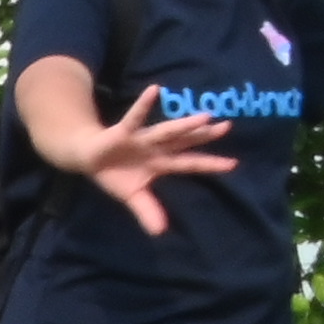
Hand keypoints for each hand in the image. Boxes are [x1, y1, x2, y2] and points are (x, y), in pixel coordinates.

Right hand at [81, 85, 236, 236]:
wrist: (89, 159)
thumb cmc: (116, 175)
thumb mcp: (132, 197)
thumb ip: (147, 212)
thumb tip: (160, 233)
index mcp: (162, 163)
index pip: (190, 163)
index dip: (210, 164)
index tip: (234, 164)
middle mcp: (157, 147)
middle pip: (185, 141)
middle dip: (204, 135)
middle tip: (227, 126)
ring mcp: (142, 138)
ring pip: (167, 131)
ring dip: (184, 125)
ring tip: (204, 117)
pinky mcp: (124, 132)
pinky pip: (135, 118)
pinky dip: (144, 105)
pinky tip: (155, 90)